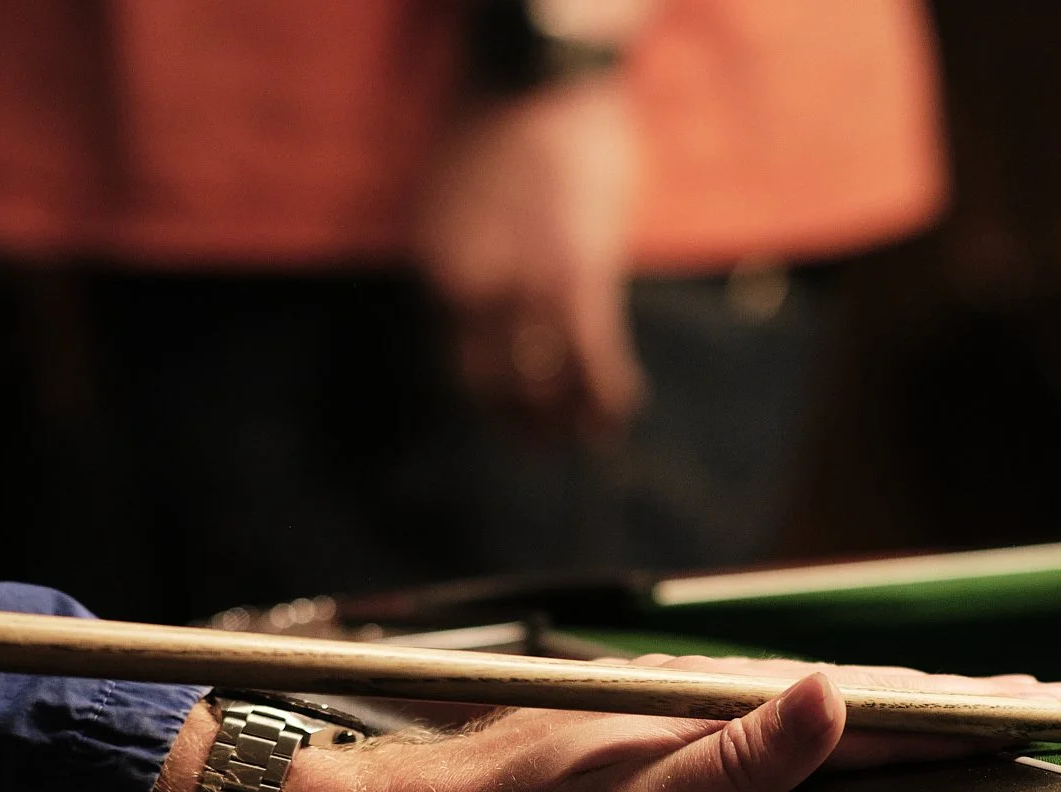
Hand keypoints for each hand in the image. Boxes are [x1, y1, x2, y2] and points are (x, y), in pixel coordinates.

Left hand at [260, 658, 1060, 791]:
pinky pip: (786, 726)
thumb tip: (837, 692)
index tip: (1054, 701)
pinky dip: (849, 724)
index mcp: (722, 714)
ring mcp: (692, 721)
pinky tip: (859, 729)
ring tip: (985, 708)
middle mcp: (714, 704)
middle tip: (1056, 697)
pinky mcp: (671, 743)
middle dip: (967, 697)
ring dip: (916, 705)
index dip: (968, 708)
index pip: (874, 705)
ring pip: (831, 706)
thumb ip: (737, 761)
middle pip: (867, 695)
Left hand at [413, 77, 642, 442]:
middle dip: (523, 426)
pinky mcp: (581, 276)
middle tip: (546, 443)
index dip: (487, 405)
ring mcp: (528, 286)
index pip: (457, 367)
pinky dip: (607, 395)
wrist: (534, 80)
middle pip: (495, 388)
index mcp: (442, 276)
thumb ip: (467, 263)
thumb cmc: (495, 132)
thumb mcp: (453, 205)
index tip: (507, 420)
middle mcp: (476, 292)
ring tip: (588, 436)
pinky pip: (593, 359)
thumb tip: (483, 310)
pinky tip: (618, 412)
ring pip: (545, 384)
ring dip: (568, 421)